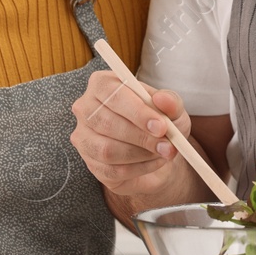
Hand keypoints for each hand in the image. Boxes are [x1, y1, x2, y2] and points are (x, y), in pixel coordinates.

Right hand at [70, 70, 195, 201]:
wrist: (155, 150)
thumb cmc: (158, 122)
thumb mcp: (172, 110)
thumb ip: (170, 102)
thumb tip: (162, 99)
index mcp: (102, 84)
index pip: (113, 94)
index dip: (137, 112)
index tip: (161, 126)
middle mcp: (86, 108)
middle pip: (106, 122)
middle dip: (141, 136)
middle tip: (167, 145)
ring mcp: (84, 138)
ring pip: (106, 149)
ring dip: (141, 154)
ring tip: (163, 152)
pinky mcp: (91, 164)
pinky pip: (112, 169)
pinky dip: (139, 168)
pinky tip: (153, 162)